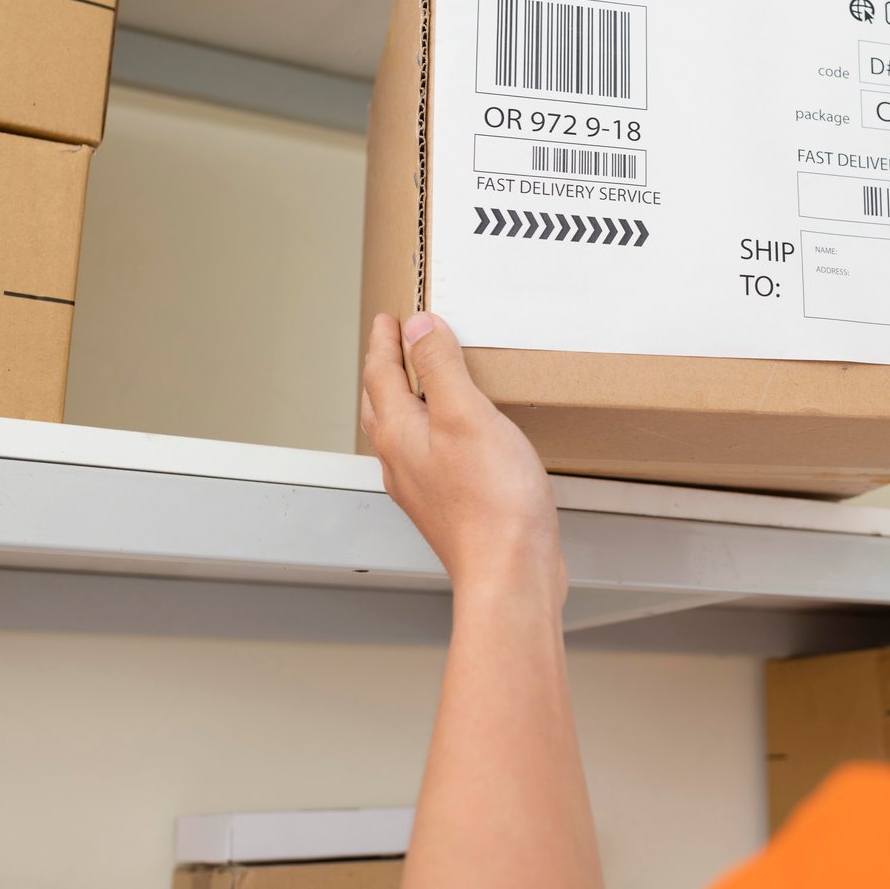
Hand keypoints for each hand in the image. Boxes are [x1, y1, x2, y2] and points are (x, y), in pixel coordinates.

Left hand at [360, 312, 562, 595]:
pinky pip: (428, 455)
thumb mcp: (466, 414)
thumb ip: (440, 366)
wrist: (508, 570)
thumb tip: (419, 328)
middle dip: (384, 370)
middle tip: (392, 346)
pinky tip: (457, 437)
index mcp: (399, 433)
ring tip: (421, 383)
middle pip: (382, 404)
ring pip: (401, 432)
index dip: (385, 342)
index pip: (381, 374)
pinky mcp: (449, 505)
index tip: (389, 319)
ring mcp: (423, 487)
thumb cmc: (491, 502)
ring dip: (404, 401)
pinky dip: (432, 430)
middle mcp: (402, 461)